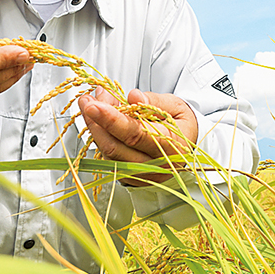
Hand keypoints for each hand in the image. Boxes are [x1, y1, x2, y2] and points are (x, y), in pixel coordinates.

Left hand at [78, 88, 198, 184]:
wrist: (188, 144)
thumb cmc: (181, 124)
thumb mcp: (175, 106)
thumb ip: (154, 101)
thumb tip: (134, 96)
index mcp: (171, 147)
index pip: (136, 134)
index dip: (112, 120)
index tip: (94, 105)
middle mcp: (156, 166)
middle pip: (116, 148)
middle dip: (96, 123)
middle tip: (86, 101)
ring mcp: (142, 175)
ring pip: (109, 155)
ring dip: (95, 129)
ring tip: (91, 105)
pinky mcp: (131, 177)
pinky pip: (108, 159)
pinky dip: (100, 139)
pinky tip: (97, 121)